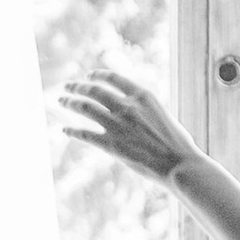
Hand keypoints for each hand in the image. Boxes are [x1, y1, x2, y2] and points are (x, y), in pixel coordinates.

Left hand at [58, 67, 191, 184]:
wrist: (178, 164)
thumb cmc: (176, 142)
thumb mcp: (161, 114)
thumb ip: (142, 107)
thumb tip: (127, 106)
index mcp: (142, 95)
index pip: (113, 77)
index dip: (98, 75)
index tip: (88, 75)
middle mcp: (127, 106)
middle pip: (94, 90)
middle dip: (78, 86)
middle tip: (67, 86)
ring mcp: (117, 125)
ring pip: (85, 107)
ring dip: (70, 102)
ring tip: (61, 101)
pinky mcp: (111, 145)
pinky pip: (85, 134)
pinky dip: (72, 130)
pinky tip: (65, 130)